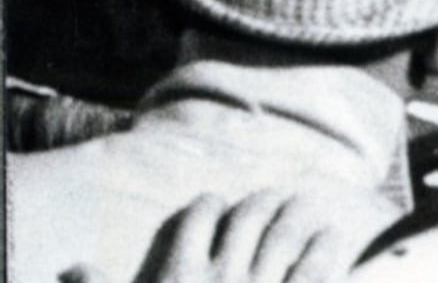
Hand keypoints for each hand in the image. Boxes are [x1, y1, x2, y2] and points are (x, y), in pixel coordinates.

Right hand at [128, 191, 384, 282]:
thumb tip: (72, 267)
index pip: (197, 220)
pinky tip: (331, 237)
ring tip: (303, 205)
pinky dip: (326, 246)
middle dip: (260, 202)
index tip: (212, 202)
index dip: (206, 206)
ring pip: (284, 234)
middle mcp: (223, 275)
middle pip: (248, 218)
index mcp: (179, 276)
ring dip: (295, 214)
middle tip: (270, 196)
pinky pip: (316, 267)